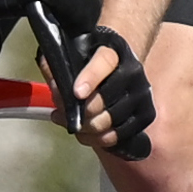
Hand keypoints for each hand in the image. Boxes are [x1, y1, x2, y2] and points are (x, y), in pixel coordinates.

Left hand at [69, 26, 159, 158]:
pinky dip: (99, 139)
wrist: (122, 63)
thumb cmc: (95, 59)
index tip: (77, 93)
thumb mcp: (77, 52)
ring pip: (109, 120)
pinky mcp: (145, 113)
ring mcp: (140, 94)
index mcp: (114, 52)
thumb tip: (46, 64)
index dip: (90, 78)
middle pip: (104, 100)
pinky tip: (86, 134)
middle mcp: (132, 73)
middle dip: (81, 111)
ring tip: (72, 123)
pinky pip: (120, 134)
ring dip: (86, 128)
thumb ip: (61, 61)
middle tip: (65, 113)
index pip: (104, 62)